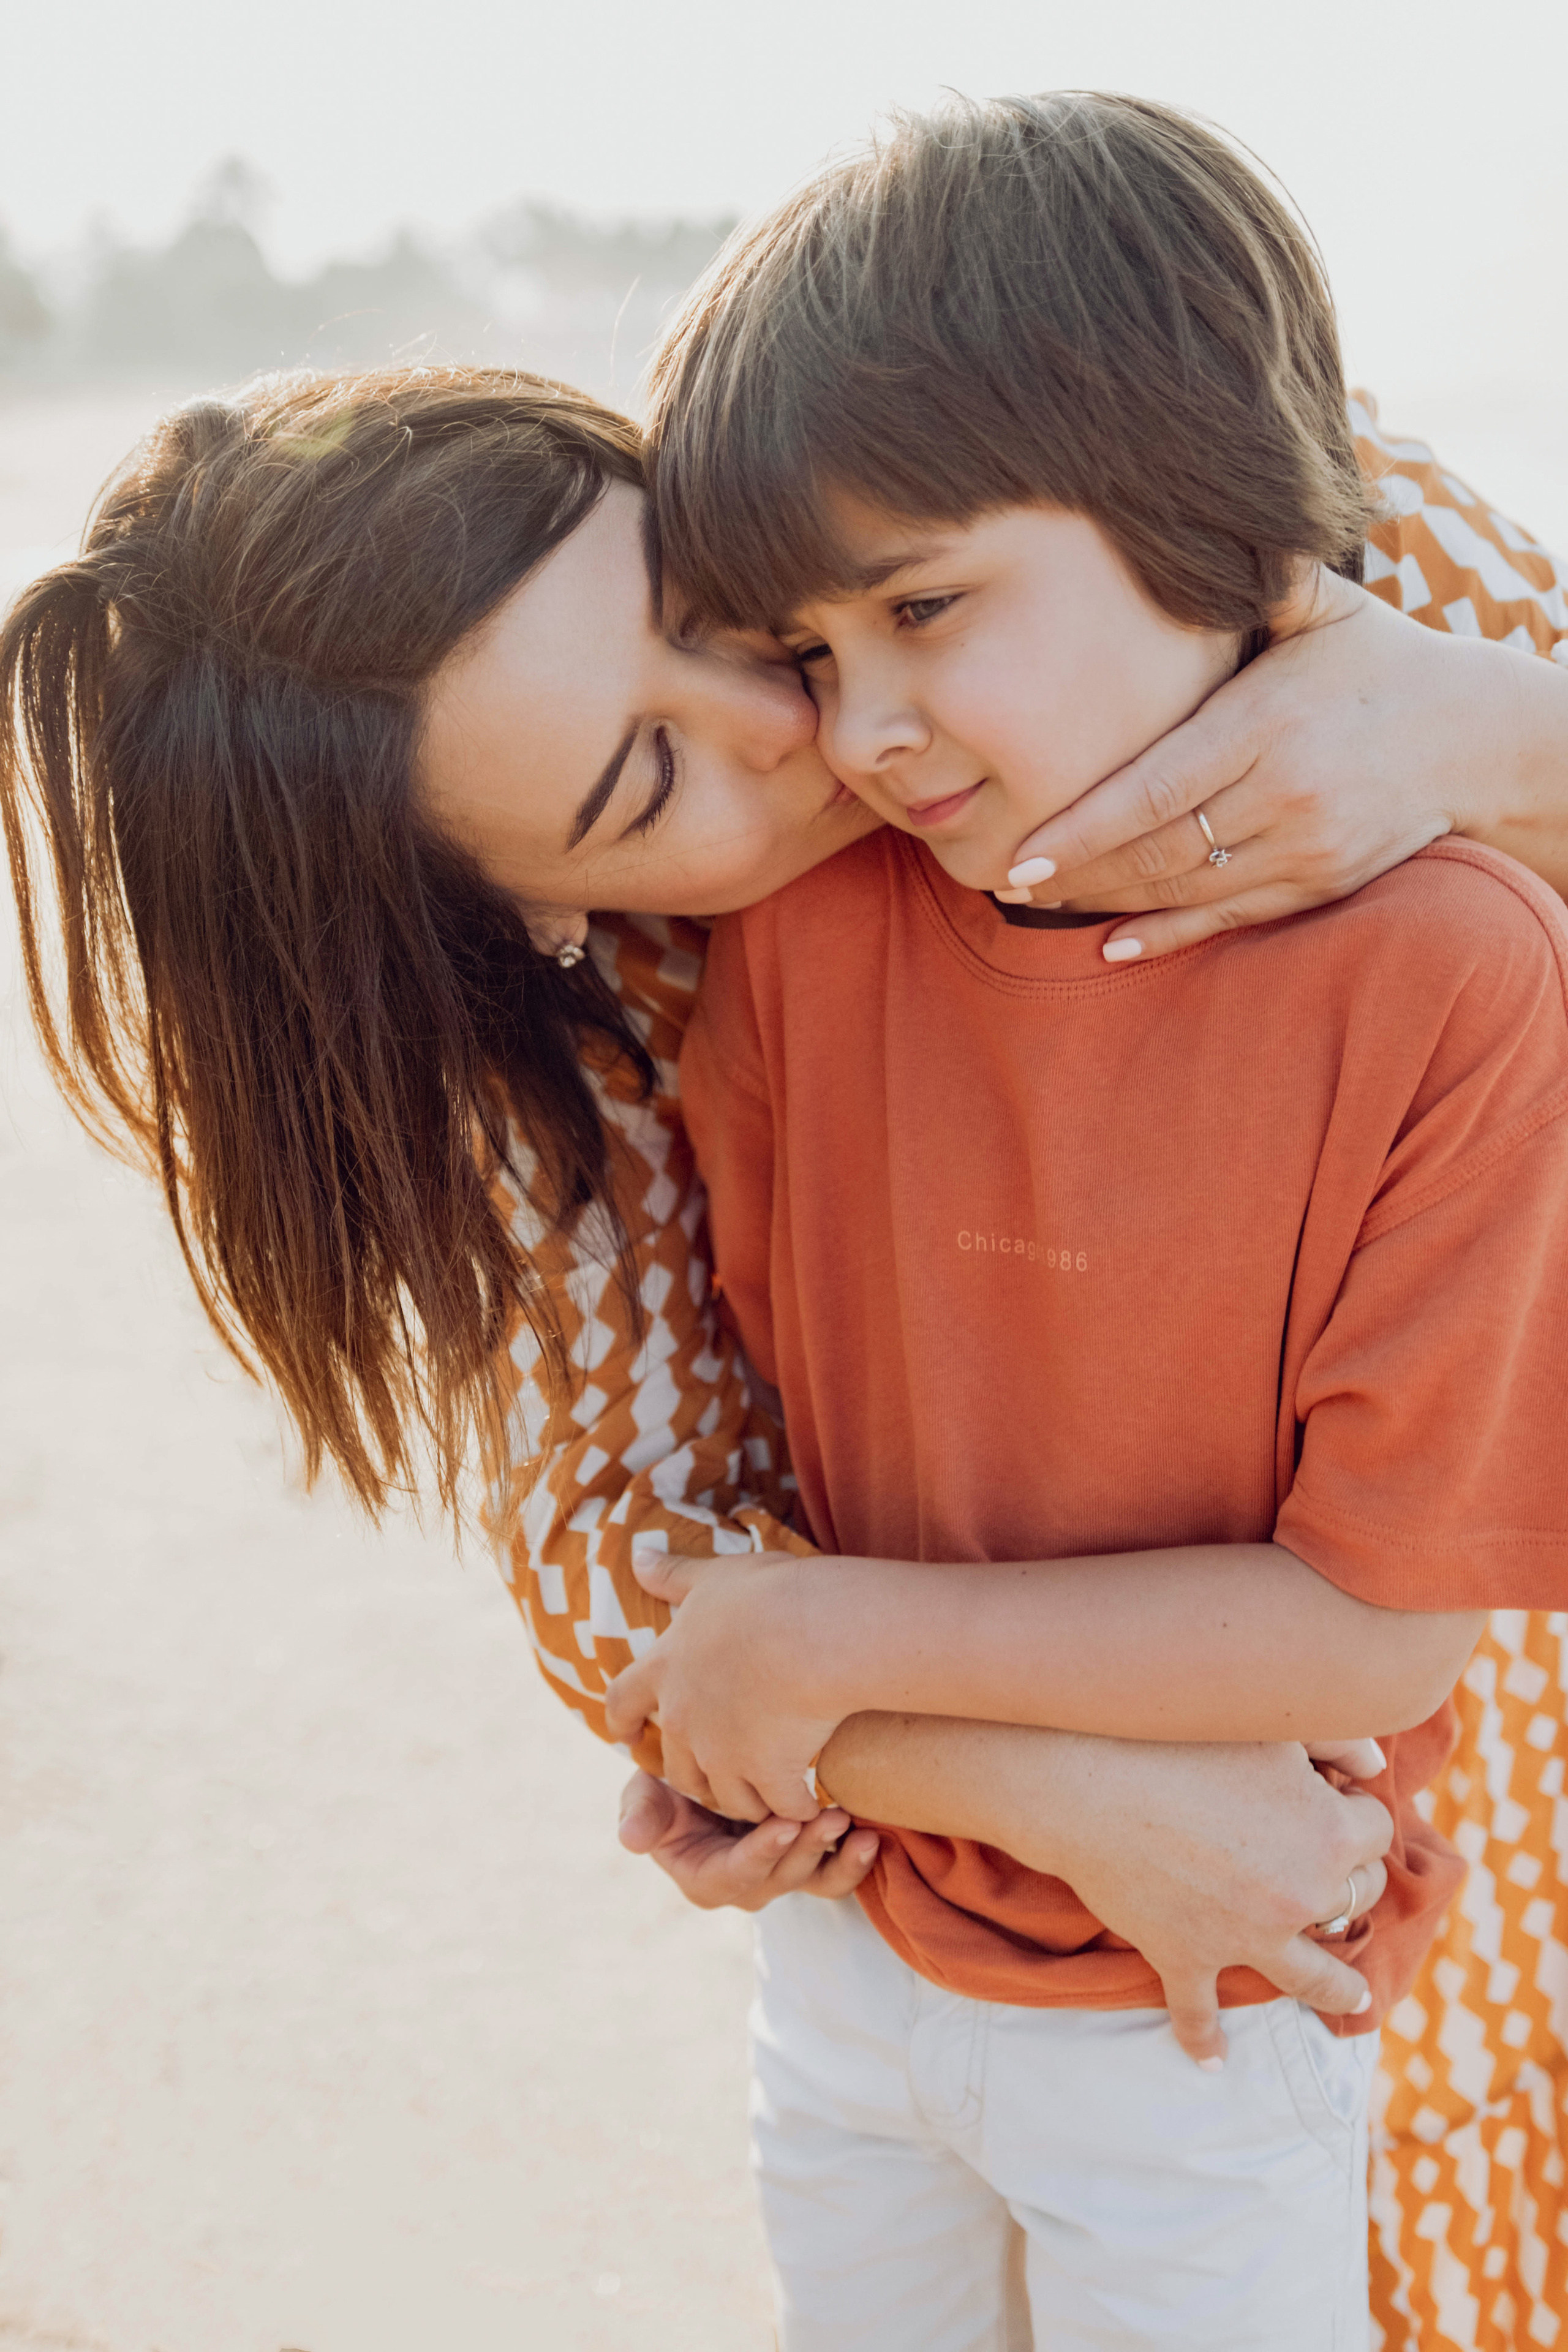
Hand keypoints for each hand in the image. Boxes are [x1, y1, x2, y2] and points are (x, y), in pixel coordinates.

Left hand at [604, 1550, 837, 1822]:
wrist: (811, 1631)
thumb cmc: (765, 1595)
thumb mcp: (713, 1577)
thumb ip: (673, 1574)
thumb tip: (636, 1553)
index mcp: (666, 1668)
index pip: (622, 1701)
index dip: (623, 1720)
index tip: (627, 1737)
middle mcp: (685, 1718)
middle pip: (677, 1766)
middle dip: (695, 1776)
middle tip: (718, 1779)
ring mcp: (723, 1752)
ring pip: (727, 1795)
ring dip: (746, 1799)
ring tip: (768, 1798)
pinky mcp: (767, 1773)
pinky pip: (781, 1807)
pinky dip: (795, 1810)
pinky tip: (812, 1805)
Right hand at [616, 1769, 878, 1910]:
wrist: (700, 1770)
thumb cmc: (668, 1784)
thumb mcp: (645, 1795)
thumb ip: (642, 1815)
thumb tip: (631, 1839)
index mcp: (706, 1879)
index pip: (736, 1873)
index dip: (760, 1852)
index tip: (783, 1824)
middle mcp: (747, 1885)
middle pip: (781, 1877)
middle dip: (807, 1849)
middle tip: (831, 1817)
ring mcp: (781, 1874)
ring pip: (814, 1879)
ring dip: (837, 1857)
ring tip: (858, 1830)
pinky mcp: (807, 1860)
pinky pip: (835, 1873)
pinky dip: (854, 1860)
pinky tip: (872, 1835)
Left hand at [1002, 567, 1529, 959]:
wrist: (1474, 737)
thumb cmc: (1376, 662)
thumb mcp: (1326, 607)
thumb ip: (1264, 578)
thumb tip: (1215, 524)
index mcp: (1268, 724)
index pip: (1156, 789)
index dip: (1084, 827)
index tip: (1021, 851)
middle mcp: (1285, 794)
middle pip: (1158, 850)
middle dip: (1076, 871)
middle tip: (1003, 878)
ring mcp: (1305, 847)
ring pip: (1185, 890)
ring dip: (1106, 902)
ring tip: (1039, 900)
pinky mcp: (1319, 882)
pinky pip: (1228, 918)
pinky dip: (1167, 937)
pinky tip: (1112, 947)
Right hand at [1020, 1733, 1392, 2064]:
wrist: (1087, 1776)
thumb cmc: (1179, 1734)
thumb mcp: (1269, 1725)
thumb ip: (1335, 1738)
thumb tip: (1376, 1766)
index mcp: (1329, 1833)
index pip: (1376, 1829)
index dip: (1354, 1808)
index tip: (1332, 1796)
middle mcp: (1300, 1895)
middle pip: (1355, 1896)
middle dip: (1349, 1878)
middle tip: (1322, 1862)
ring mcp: (1245, 1937)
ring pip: (1312, 1977)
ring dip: (1337, 1989)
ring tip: (1351, 1999)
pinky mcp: (1188, 1959)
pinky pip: (1200, 2013)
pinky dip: (1204, 2042)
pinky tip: (1212, 2063)